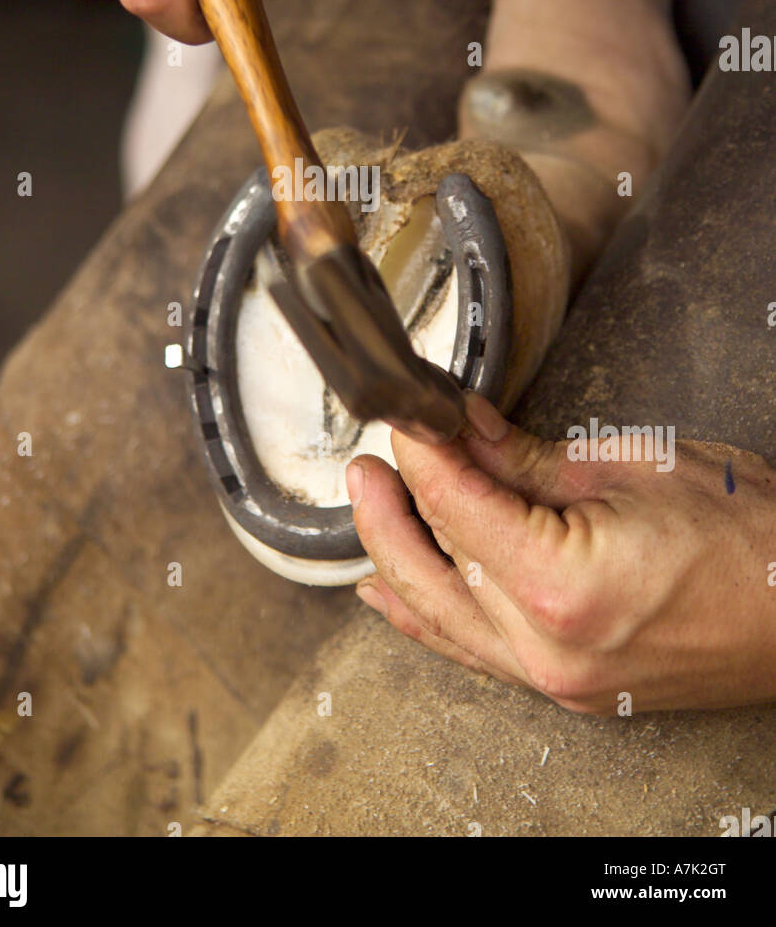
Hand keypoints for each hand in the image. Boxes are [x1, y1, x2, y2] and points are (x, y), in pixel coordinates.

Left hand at [347, 394, 775, 712]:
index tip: (405, 418)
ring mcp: (556, 678)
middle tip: (369, 460)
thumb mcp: (632, 466)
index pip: (456, 507)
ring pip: (441, 617)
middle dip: (391, 506)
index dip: (421, 454)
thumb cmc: (751, 538)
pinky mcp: (568, 687)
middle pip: (435, 564)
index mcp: (561, 585)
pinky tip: (390, 592)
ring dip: (395, 556)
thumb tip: (464, 431)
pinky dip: (426, 616)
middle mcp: (547, 647)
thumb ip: (527, 456)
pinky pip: (473, 651)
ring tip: (371, 504)